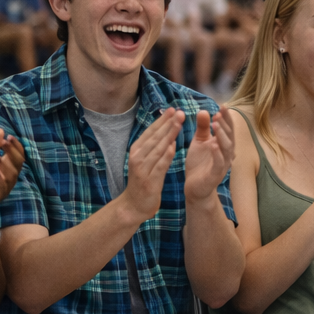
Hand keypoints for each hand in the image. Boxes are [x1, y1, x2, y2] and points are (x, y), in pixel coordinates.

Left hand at [0, 127, 24, 214]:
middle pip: (18, 163)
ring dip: (6, 165)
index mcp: (8, 165)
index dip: (16, 146)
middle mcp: (10, 175)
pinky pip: (1, 187)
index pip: (18, 154)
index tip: (9, 136)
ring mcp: (5, 185)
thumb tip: (0, 130)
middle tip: (4, 142)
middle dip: (12, 152)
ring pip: (12, 175)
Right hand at [121, 109, 184, 223]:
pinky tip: (173, 146)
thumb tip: (165, 129)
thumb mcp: (145, 160)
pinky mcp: (150, 180)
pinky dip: (166, 155)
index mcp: (136, 150)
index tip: (172, 109)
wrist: (134, 205)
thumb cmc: (143, 180)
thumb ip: (154, 146)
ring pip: (158, 148)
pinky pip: (159, 165)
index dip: (162, 120)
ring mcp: (143, 168)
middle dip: (167, 123)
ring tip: (179, 123)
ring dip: (169, 134)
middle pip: (155, 137)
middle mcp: (138, 157)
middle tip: (179, 111)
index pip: (150, 131)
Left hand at [184, 107, 236, 203]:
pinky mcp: (216, 175)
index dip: (226, 118)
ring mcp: (223, 164)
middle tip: (218, 113)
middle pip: (230, 136)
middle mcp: (227, 154)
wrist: (194, 187)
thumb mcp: (199, 142)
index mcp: (223, 144)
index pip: (228, 129)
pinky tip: (213, 145)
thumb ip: (203, 127)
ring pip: (227, 149)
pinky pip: (219, 163)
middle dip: (225, 124)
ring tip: (215, 125)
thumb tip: (204, 111)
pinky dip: (217, 154)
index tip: (222, 105)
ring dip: (222, 136)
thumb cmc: (199, 163)